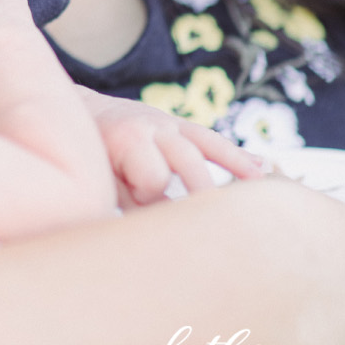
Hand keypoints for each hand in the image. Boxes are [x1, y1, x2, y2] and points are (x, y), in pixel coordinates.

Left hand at [81, 90, 266, 206]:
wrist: (82, 111)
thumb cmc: (92, 157)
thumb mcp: (102, 179)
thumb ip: (130, 203)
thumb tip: (160, 232)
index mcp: (129, 139)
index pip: (154, 175)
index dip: (150, 195)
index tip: (140, 205)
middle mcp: (154, 127)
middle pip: (188, 159)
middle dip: (202, 190)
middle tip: (219, 224)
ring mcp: (171, 124)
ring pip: (208, 146)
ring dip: (236, 169)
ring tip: (261, 196)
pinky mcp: (181, 127)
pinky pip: (213, 141)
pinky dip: (237, 157)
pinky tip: (263, 173)